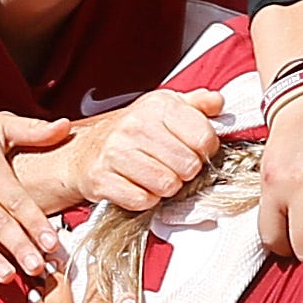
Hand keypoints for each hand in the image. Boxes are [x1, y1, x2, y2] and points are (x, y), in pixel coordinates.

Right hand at [73, 87, 220, 214]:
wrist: (86, 150)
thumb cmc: (133, 132)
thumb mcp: (166, 109)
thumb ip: (198, 104)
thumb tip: (217, 101)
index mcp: (157, 106)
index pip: (203, 138)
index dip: (206, 150)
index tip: (194, 150)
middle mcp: (134, 126)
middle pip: (188, 166)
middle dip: (185, 172)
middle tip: (172, 166)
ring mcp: (115, 152)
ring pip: (167, 185)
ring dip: (166, 187)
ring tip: (155, 176)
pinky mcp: (102, 178)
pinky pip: (143, 200)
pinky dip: (145, 199)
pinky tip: (138, 186)